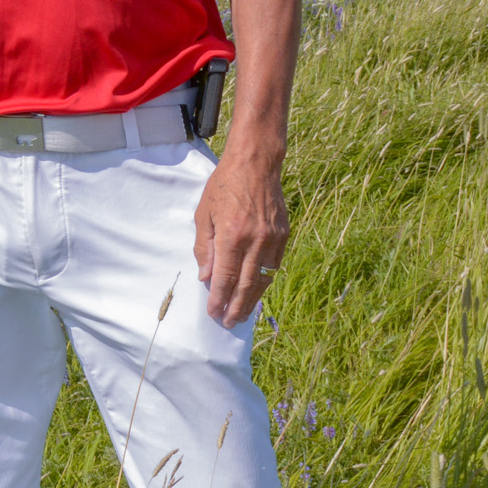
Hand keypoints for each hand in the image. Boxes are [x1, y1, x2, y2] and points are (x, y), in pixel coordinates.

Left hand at [193, 147, 289, 326]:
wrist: (256, 164)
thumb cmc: (224, 186)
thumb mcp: (204, 214)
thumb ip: (204, 247)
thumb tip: (206, 277)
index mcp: (232, 235)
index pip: (225, 277)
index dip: (219, 298)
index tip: (213, 313)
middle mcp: (255, 240)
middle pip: (246, 284)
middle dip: (236, 307)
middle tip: (229, 323)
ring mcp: (273, 239)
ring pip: (264, 278)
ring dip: (253, 299)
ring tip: (243, 314)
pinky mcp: (283, 235)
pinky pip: (274, 265)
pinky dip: (265, 281)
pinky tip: (257, 291)